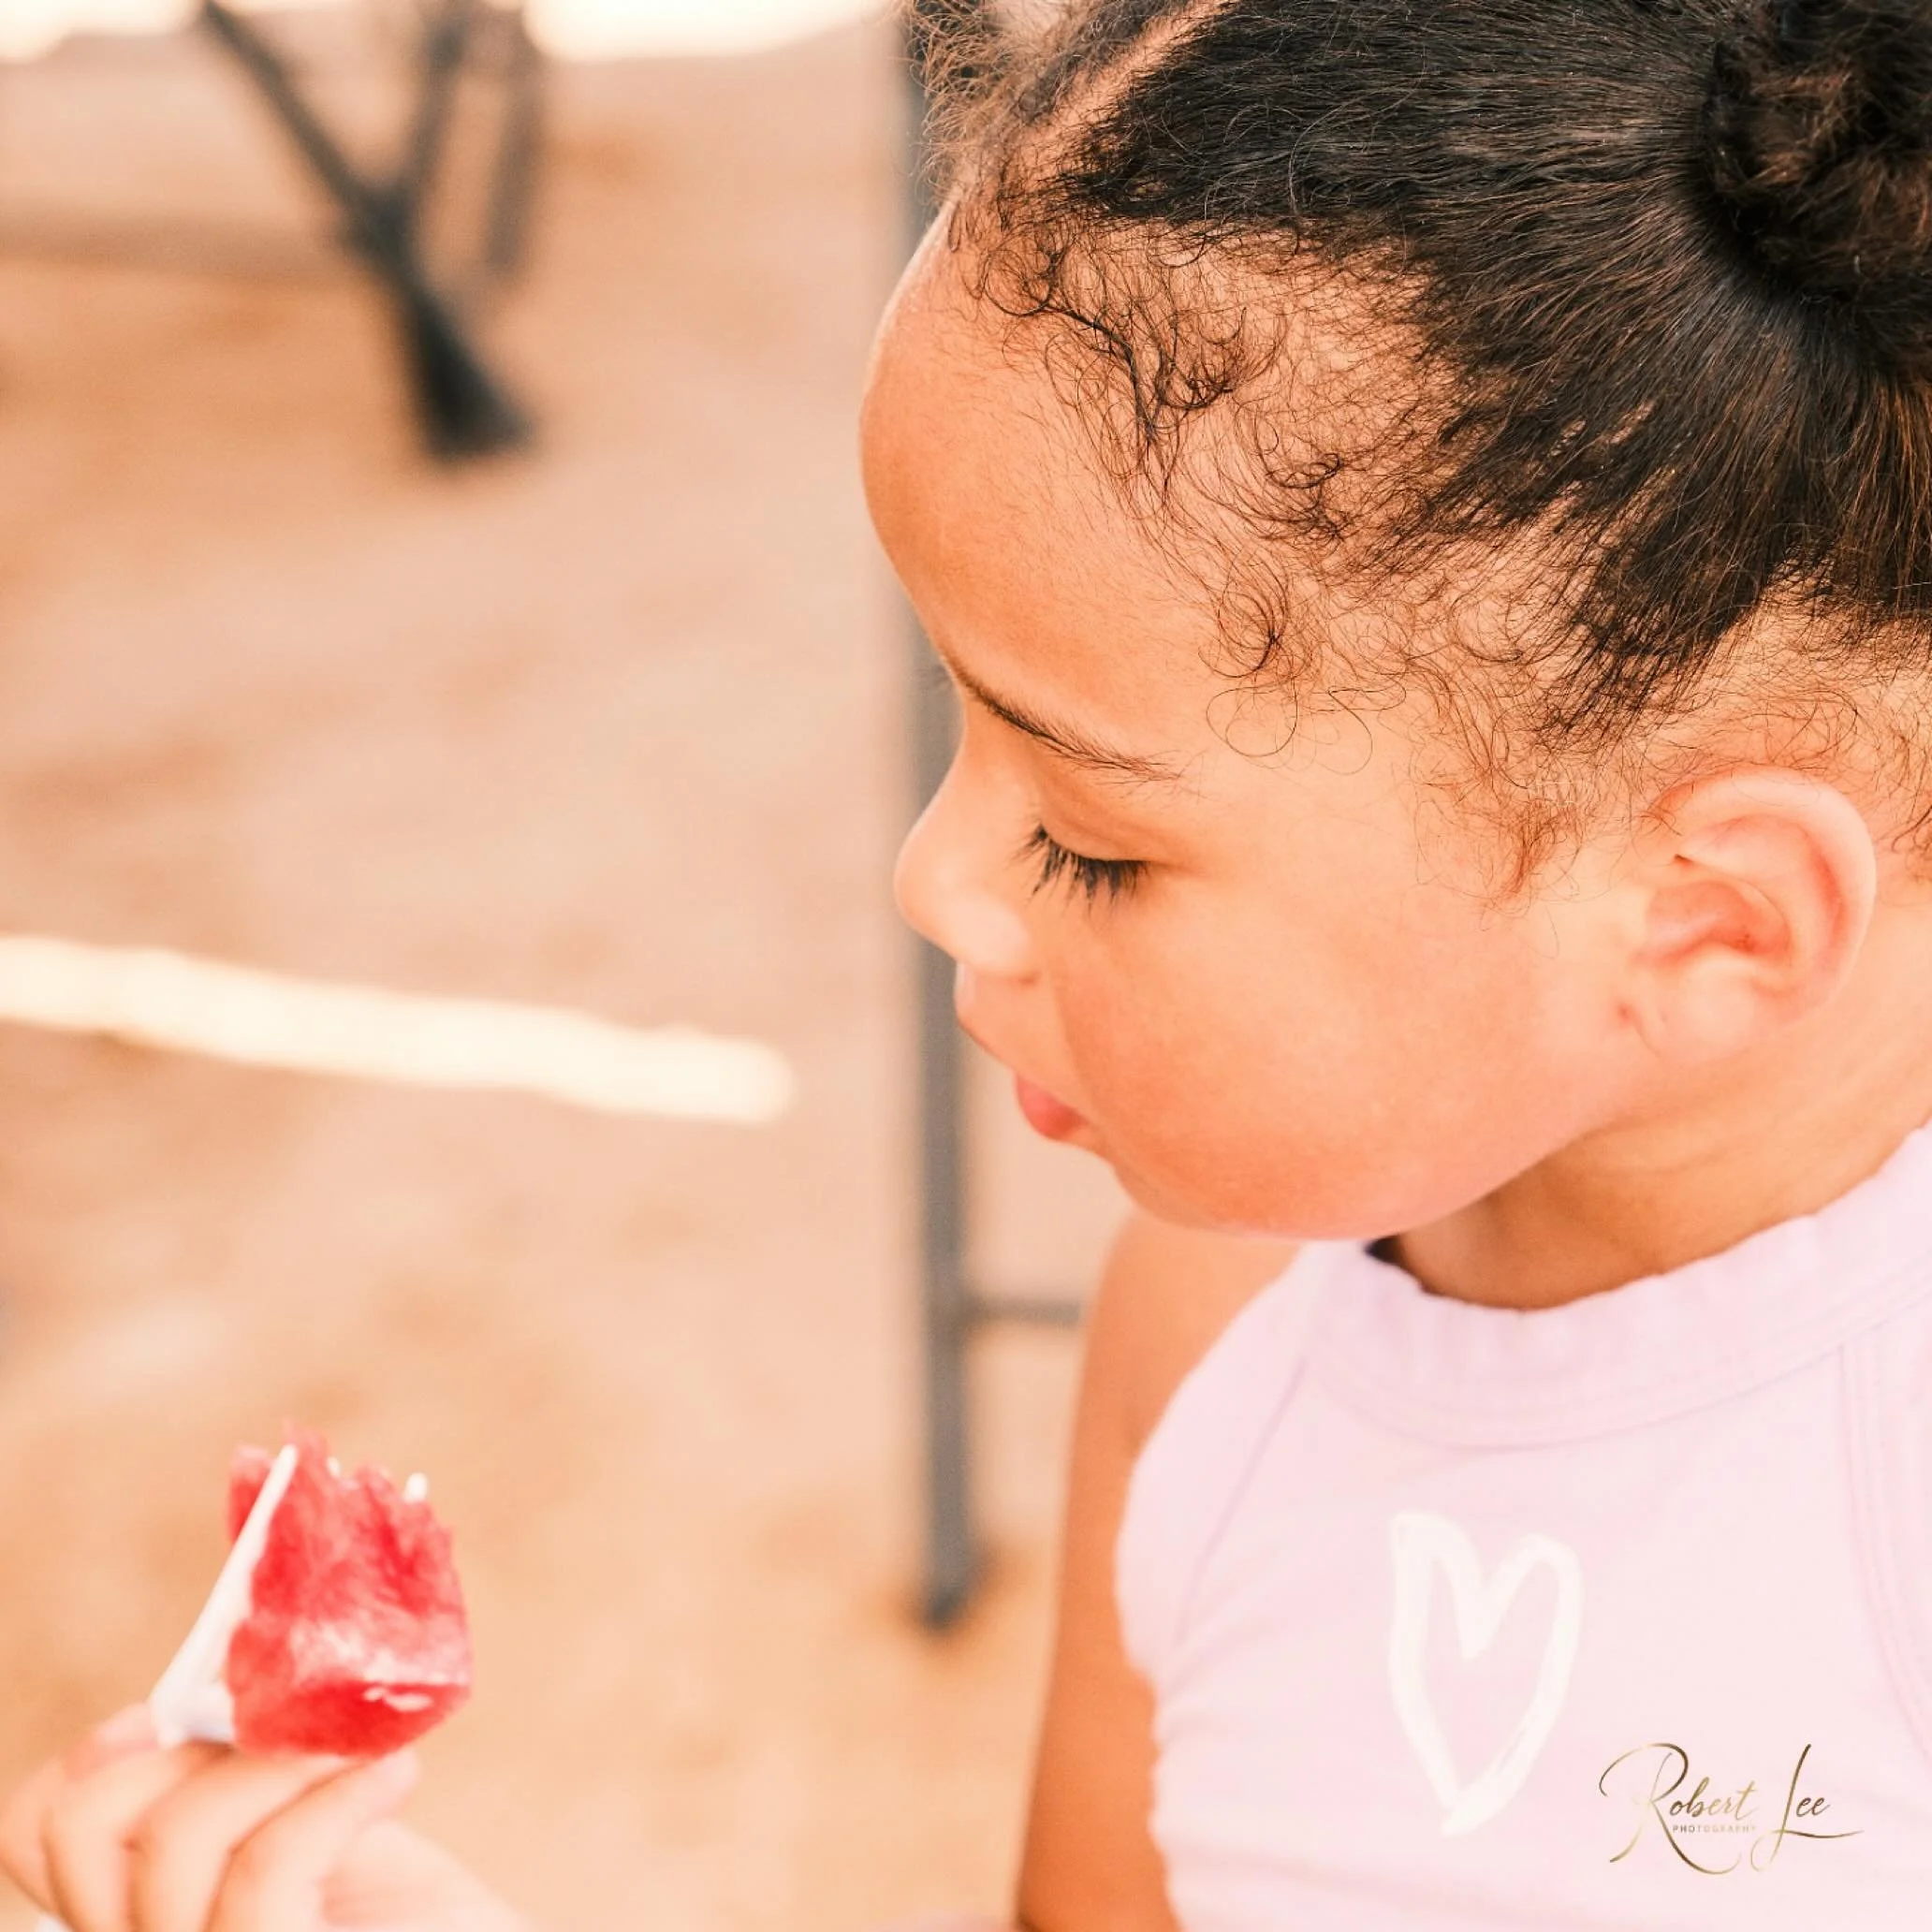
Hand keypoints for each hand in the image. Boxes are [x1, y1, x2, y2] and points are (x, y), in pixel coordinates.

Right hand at [0, 1707, 528, 1931]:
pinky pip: (259, 1879)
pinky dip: (333, 1799)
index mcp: (140, 1917)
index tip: (164, 1706)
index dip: (86, 1758)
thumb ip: (252, 1778)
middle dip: (189, 1749)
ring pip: (173, 1843)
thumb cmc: (414, 1914)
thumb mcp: (311, 1827)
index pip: (33, 1835)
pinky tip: (397, 1773)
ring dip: (279, 1761)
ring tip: (365, 1747)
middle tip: (288, 1726)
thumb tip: (230, 1667)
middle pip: (85, 1831)